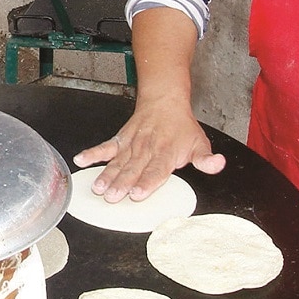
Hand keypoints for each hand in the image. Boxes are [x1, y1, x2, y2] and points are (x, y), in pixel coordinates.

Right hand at [73, 97, 225, 201]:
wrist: (164, 101)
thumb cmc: (181, 127)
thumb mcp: (200, 143)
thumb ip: (206, 160)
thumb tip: (218, 165)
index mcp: (166, 154)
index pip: (156, 171)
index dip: (146, 183)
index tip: (137, 194)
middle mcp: (146, 150)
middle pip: (133, 170)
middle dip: (121, 184)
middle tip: (112, 196)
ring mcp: (131, 145)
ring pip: (118, 162)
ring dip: (106, 175)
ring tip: (97, 187)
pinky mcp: (120, 140)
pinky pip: (105, 147)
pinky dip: (92, 153)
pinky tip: (81, 160)